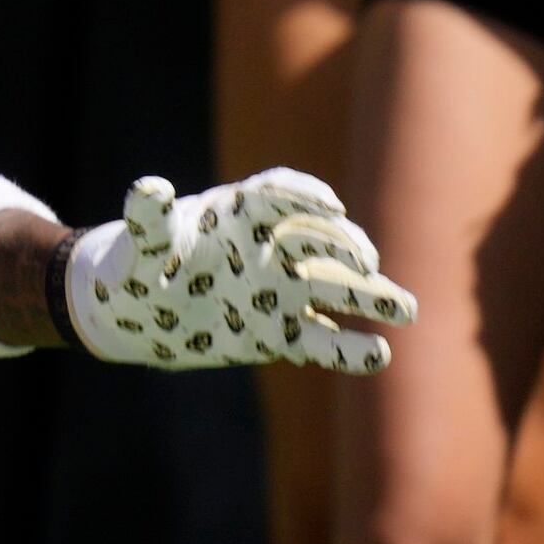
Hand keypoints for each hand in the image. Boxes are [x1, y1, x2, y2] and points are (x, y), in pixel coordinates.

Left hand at [64, 168, 415, 374]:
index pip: (279, 195)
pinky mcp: (279, 333)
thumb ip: (147, 216)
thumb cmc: (137, 264)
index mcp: (238, 215)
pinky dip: (349, 350)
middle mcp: (269, 250)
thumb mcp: (139, 241)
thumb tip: (150, 188)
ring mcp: (280, 292)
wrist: (136, 312)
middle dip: (350, 248)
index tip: (332, 207)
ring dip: (373, 297)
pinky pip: (322, 341)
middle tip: (367, 263)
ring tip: (407, 309)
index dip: (307, 196)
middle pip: (321, 241)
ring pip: (336, 291)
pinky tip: (377, 355)